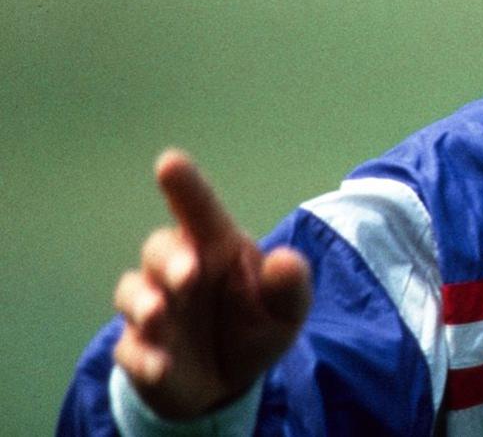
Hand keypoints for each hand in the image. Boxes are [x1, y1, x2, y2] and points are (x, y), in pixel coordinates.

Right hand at [112, 149, 312, 419]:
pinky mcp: (138, 348)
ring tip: (160, 317)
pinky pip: (129, 348)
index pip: (198, 211)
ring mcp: (154, 309)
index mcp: (217, 248)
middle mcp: (178, 271)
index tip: (169, 161)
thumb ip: (291, 285)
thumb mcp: (287, 309)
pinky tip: (159, 367)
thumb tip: (285, 259)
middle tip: (189, 275)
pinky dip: (143, 357)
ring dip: (144, 303)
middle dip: (170, 259)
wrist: (227, 383)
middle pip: (159, 248)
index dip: (184, 186)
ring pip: (131, 292)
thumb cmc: (256, 326)